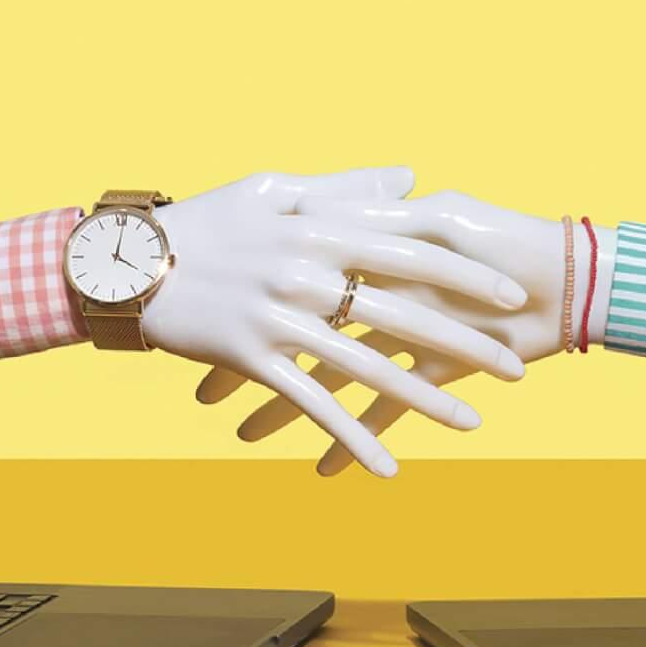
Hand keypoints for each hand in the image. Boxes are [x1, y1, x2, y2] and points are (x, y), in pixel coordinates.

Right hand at [144, 170, 531, 477]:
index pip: (411, 249)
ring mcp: (280, 316)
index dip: (468, 273)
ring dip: (423, 400)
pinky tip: (388, 469)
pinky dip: (351, 437)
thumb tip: (410, 177)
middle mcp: (308, 271)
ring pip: (366, 365)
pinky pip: (311, 404)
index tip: (515, 293)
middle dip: (467, 343)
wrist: (128, 261)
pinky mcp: (251, 356)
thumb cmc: (207, 220)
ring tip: (472, 424)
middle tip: (517, 368)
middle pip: (403, 312)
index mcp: (320, 226)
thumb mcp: (275, 188)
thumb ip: (346, 188)